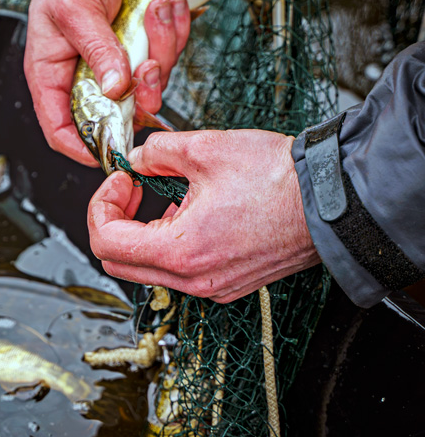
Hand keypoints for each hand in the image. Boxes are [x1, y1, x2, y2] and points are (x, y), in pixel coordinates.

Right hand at [24, 0, 190, 164]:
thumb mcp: (75, 7)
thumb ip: (96, 51)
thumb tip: (114, 90)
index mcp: (54, 72)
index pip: (60, 128)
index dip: (83, 146)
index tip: (111, 150)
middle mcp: (86, 74)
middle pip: (116, 114)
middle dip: (141, 92)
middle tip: (147, 65)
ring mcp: (119, 62)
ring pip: (150, 85)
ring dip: (161, 48)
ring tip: (153, 10)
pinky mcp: (145, 47)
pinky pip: (169, 56)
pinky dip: (174, 30)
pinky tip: (164, 3)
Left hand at [87, 129, 321, 302]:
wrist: (334, 202)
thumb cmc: (281, 180)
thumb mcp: (205, 149)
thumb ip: (156, 152)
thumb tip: (136, 159)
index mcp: (182, 253)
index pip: (105, 242)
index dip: (101, 205)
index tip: (119, 180)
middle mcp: (194, 281)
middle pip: (118, 263)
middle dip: (114, 221)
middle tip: (131, 187)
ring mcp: (212, 287)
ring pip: (147, 269)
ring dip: (141, 232)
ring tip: (162, 195)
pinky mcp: (227, 284)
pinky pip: (177, 271)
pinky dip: (168, 243)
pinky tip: (187, 211)